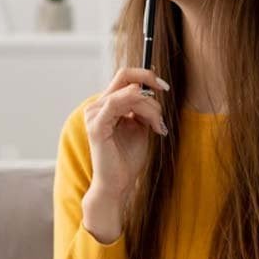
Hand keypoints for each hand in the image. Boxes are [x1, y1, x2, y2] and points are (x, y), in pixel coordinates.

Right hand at [84, 67, 170, 203]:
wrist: (119, 183)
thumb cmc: (128, 158)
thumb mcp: (141, 126)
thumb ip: (143, 108)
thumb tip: (153, 88)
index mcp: (106, 105)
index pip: (124, 76)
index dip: (145, 74)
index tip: (164, 86)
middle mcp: (97, 106)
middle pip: (125, 77)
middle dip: (149, 83)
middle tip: (164, 100)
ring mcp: (94, 114)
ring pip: (129, 93)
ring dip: (150, 107)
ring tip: (158, 126)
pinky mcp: (96, 126)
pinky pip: (116, 104)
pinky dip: (139, 108)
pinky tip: (150, 122)